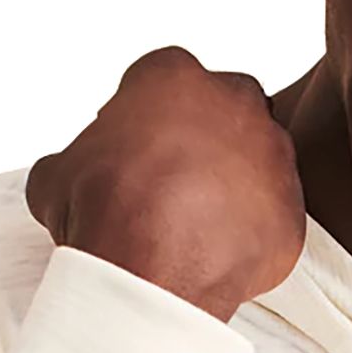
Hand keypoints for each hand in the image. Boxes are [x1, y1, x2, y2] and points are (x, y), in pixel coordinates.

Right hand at [25, 45, 306, 321]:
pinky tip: (226, 255)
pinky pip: (278, 219)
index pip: (168, 85)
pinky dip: (259, 235)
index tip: (144, 153)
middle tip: (183, 185)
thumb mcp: (58, 174)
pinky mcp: (293, 211)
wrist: (147, 277)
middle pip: (227, 112)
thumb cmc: (102, 215)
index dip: (153, 121)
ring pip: (261, 163)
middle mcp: (233, 101)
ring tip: (206, 226)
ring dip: (240, 186)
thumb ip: (74, 160)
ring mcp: (272, 155)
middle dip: (210, 142)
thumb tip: (67, 176)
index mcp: (173, 75)